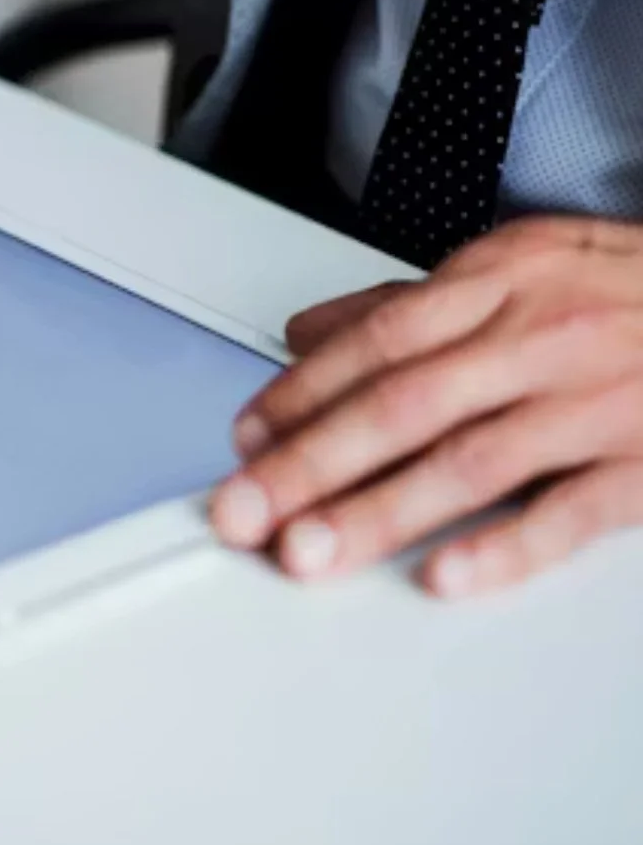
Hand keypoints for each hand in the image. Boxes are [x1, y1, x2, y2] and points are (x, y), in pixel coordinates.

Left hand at [209, 216, 642, 596]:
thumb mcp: (526, 268)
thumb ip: (413, 305)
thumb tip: (310, 332)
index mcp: (504, 281)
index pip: (376, 342)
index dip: (301, 395)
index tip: (245, 440)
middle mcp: (543, 335)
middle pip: (401, 404)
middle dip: (309, 463)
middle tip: (244, 510)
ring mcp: (600, 399)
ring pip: (468, 460)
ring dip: (378, 512)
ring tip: (311, 551)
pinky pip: (571, 509)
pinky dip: (506, 546)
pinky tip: (449, 576)